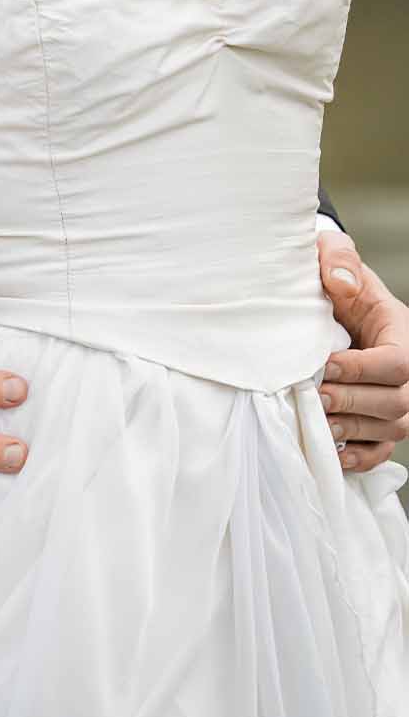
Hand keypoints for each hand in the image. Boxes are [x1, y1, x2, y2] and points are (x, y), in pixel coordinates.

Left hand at [317, 226, 408, 471]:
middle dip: (354, 402)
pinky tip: (332, 453)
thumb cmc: (337, 282)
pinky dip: (359, 458)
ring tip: (316, 422)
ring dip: (352, 430)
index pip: (397, 362)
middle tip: (316, 396)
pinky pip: (381, 452)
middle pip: (396, 402)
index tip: (325, 364)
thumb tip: (339, 282)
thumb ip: (338, 259)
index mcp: (402, 334)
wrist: (333, 306)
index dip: (363, 369)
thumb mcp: (337, 258)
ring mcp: (399, 403)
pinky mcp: (383, 426)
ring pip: (390, 429)